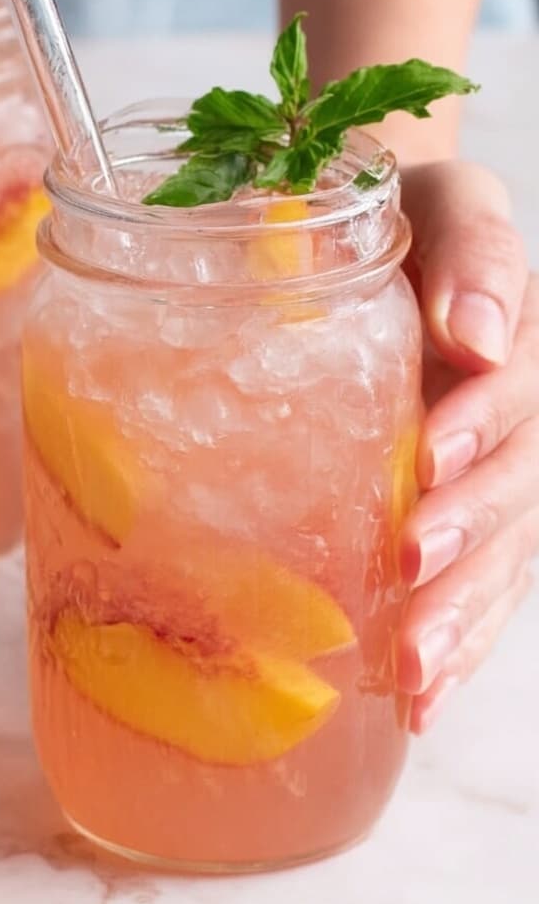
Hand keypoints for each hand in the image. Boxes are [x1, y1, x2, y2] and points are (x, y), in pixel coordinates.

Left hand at [393, 161, 537, 731]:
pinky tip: (423, 696)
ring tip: (416, 676)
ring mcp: (500, 471)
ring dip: (464, 616)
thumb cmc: (402, 218)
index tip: (427, 463)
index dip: (482, 432)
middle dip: (467, 542)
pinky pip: (485, 582)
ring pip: (505, 554)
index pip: (521, 399)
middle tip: (409, 583)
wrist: (382, 239)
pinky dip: (461, 639)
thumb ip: (474, 256)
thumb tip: (479, 338)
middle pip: (519, 492)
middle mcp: (519, 416)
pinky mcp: (467, 511)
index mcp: (518, 347)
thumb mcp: (444, 206)